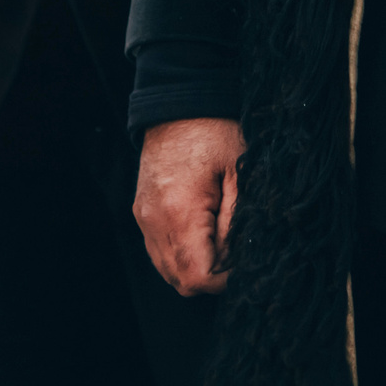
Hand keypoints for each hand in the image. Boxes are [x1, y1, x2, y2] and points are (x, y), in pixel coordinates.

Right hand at [135, 117, 241, 295]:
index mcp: (179, 213)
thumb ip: (236, 225)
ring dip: (195, 268)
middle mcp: (154, 222)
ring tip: (219, 240)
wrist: (178, 103)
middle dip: (212, 277)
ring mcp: (144, 219)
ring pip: (168, 272)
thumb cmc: (215, 133)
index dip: (225, 279)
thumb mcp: (240, 174)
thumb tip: (236, 262)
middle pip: (181, 282)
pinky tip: (201, 233)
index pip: (198, 278)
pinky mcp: (142, 213)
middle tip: (235, 250)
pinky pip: (159, 253)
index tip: (244, 259)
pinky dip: (181, 255)